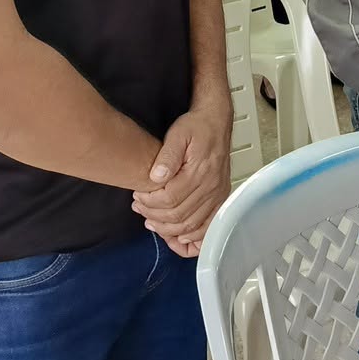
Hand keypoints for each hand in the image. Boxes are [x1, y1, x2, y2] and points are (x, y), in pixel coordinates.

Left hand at [131, 106, 230, 255]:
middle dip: (154, 217)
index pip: (170, 199)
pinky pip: (207, 227)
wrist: (216, 122)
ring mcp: (217, 195)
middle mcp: (211, 186)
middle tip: (140, 209)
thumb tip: (156, 177)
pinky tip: (178, 236)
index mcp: (200, 171)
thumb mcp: (178, 134)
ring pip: (191, 226)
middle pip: (179, 216)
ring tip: (152, 222)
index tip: (138, 197)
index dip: (150, 203)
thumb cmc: (197, 127)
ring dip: (169, 229)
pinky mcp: (220, 199)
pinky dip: (193, 237)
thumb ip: (167, 156)